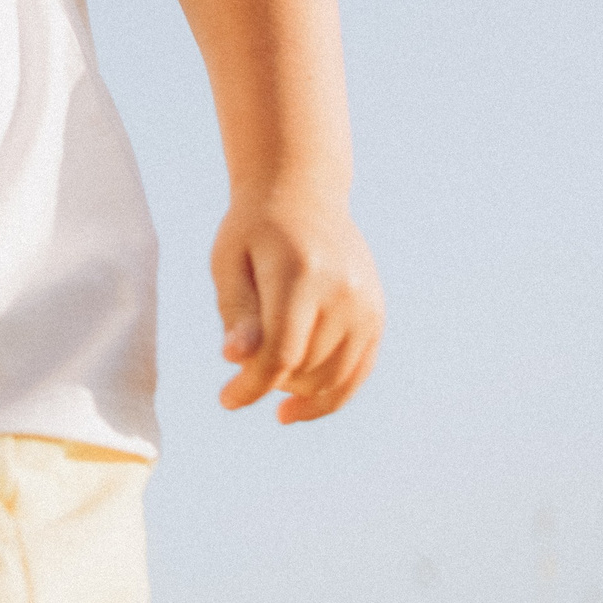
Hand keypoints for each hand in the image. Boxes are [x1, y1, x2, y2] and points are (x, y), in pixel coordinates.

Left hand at [212, 190, 383, 421]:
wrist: (302, 196)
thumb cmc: (254, 231)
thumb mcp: (229, 262)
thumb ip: (235, 312)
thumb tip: (236, 359)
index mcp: (301, 274)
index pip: (281, 351)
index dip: (252, 385)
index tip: (226, 400)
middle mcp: (343, 292)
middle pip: (305, 368)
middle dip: (267, 381)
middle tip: (239, 371)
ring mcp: (366, 305)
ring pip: (331, 378)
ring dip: (295, 391)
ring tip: (265, 377)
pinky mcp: (376, 316)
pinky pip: (356, 373)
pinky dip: (329, 396)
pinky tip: (295, 407)